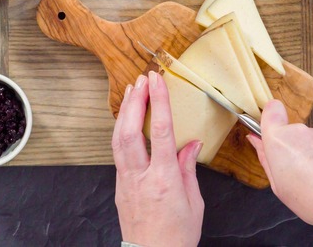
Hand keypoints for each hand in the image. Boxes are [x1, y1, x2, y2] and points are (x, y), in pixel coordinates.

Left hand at [112, 72, 203, 246]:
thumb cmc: (176, 236)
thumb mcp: (194, 202)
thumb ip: (188, 169)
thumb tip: (191, 144)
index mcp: (164, 180)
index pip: (160, 132)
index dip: (158, 102)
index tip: (157, 81)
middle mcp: (141, 177)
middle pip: (131, 131)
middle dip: (135, 101)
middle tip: (141, 80)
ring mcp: (126, 181)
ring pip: (119, 140)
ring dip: (125, 112)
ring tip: (132, 92)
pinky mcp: (119, 186)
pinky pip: (118, 152)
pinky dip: (121, 131)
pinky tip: (127, 120)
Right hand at [247, 100, 312, 226]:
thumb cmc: (309, 198)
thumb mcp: (278, 185)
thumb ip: (265, 157)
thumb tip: (255, 140)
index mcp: (279, 141)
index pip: (271, 111)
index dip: (271, 117)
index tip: (273, 129)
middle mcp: (301, 131)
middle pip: (293, 133)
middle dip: (295, 147)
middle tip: (301, 171)